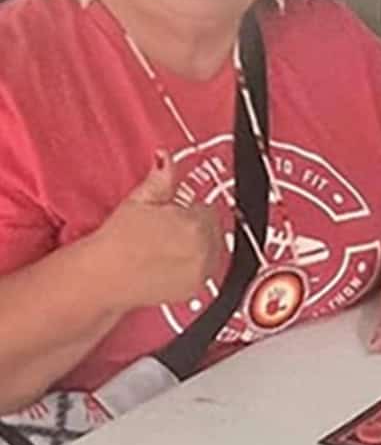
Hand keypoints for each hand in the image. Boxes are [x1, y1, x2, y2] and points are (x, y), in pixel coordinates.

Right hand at [92, 151, 220, 309]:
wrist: (103, 276)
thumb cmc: (117, 240)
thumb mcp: (139, 201)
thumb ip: (161, 177)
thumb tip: (167, 157)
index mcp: (195, 224)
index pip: (206, 208)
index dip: (187, 210)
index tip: (171, 216)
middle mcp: (204, 249)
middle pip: (212, 228)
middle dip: (194, 226)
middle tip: (166, 232)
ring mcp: (202, 271)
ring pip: (213, 249)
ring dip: (198, 246)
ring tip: (167, 248)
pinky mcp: (196, 287)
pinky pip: (206, 270)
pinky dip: (195, 266)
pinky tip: (170, 263)